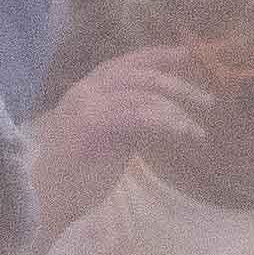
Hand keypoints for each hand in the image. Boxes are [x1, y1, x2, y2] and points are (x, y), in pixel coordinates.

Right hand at [25, 43, 211, 245]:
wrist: (46, 198)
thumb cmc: (76, 173)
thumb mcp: (108, 135)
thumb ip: (128, 116)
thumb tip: (163, 108)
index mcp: (84, 91)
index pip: (124, 63)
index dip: (157, 55)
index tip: (187, 55)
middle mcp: (83, 92)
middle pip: (138, 74)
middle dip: (177, 84)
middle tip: (207, 100)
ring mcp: (86, 107)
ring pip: (142, 94)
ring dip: (176, 110)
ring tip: (196, 130)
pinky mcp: (93, 126)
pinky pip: (139, 114)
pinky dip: (166, 121)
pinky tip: (182, 133)